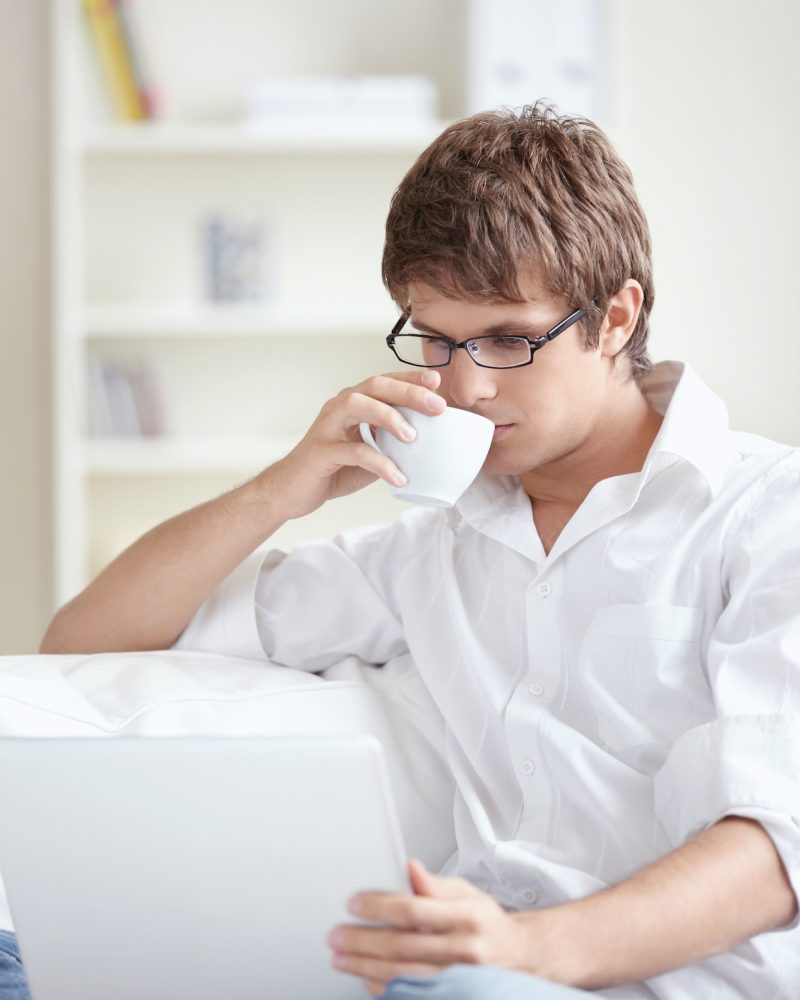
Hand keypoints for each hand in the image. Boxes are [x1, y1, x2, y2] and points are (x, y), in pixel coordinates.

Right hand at [259, 369, 445, 519]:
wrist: (291, 490)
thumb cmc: (332, 468)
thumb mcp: (370, 453)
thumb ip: (392, 444)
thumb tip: (430, 445)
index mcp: (353, 404)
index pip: (385, 382)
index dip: (410, 379)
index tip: (437, 382)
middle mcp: (339, 407)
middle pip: (374, 386)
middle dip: (408, 392)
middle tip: (437, 406)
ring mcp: (328, 426)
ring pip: (359, 406)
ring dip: (389, 417)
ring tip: (413, 437)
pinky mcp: (321, 450)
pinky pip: (353, 451)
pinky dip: (380, 463)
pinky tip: (398, 477)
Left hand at [327, 859, 529, 996]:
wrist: (519, 956)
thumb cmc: (487, 922)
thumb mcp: (467, 892)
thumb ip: (436, 883)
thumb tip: (410, 867)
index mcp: (465, 916)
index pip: (414, 909)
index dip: (380, 906)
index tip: (354, 903)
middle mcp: (462, 948)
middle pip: (402, 945)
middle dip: (362, 940)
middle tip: (336, 935)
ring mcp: (458, 977)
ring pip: (403, 975)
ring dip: (365, 966)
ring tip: (341, 957)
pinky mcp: (453, 995)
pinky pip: (412, 996)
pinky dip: (384, 989)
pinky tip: (365, 978)